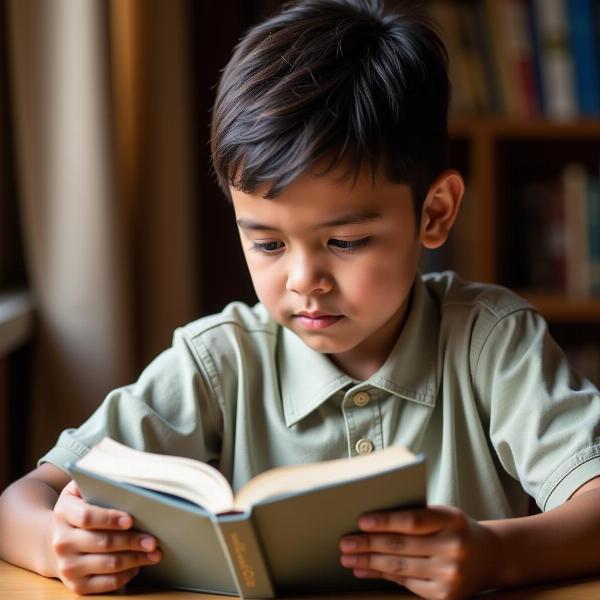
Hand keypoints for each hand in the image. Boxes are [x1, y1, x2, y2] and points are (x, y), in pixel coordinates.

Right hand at [47, 481, 161, 593]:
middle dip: (132, 541)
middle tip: (153, 540)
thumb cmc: (80, 508)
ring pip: (107, 564)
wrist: (55, 538)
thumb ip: (99, 481)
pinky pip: (105, 584)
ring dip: (135, 559)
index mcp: (63, 512)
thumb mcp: (81, 489)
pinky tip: (137, 566)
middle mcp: (61, 541)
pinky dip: (125, 576)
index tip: (131, 520)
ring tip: (154, 554)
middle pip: (102, 543)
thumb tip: (129, 479)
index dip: (110, 519)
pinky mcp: (76, 585)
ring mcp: (67, 566)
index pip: (87, 517)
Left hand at [339, 505, 494, 599]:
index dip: (385, 521)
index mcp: (451, 520)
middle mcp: (453, 548)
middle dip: (368, 544)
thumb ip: (416, 515)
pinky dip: (381, 575)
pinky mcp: (445, 596)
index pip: (413, 520)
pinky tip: (364, 569)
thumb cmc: (455, 529)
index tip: (362, 521)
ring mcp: (450, 575)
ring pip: (399, 567)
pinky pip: (405, 583)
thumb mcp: (443, 514)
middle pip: (401, 546)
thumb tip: (371, 521)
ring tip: (348, 557)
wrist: (489, 557)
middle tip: (345, 542)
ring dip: (368, 561)